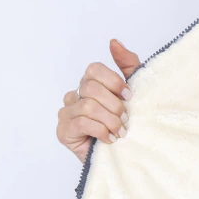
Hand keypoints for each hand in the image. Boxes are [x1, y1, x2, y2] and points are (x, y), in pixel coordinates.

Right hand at [57, 39, 140, 162]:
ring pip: (87, 106)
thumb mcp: (134, 93)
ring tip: (120, 132)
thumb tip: (113, 42)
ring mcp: (67, 113)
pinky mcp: (63, 132)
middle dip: (114, 105)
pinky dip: (100, 130)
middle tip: (126, 119)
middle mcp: (75, 96)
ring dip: (109, 120)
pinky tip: (110, 139)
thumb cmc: (127, 124)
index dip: (114, 82)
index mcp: (90, 84)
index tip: (130, 97)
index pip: (94, 70)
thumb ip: (127, 65)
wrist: (125, 156)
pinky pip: (81, 123)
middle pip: (91, 88)